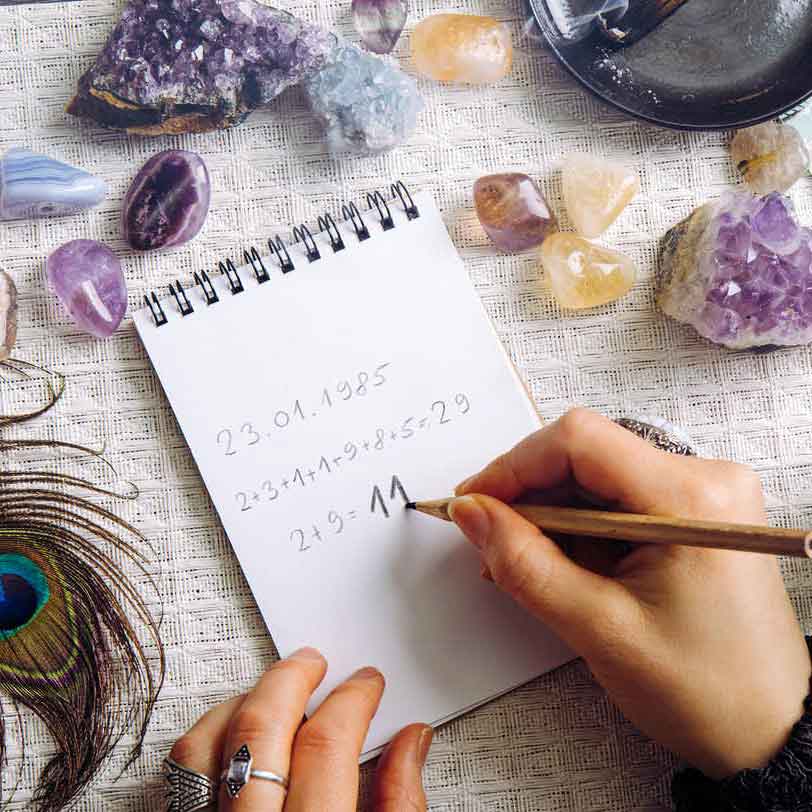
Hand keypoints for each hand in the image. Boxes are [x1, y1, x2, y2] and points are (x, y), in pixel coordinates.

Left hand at [167, 649, 431, 809]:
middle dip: (290, 679)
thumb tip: (411, 742)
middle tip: (314, 662)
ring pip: (203, 746)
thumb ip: (400, 807)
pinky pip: (178, 776)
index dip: (352, 700)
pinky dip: (205, 740)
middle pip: (258, 728)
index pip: (326, 745)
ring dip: (240, 702)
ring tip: (270, 689)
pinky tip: (230, 732)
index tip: (365, 684)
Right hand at [450, 408, 809, 778]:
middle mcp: (704, 480)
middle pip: (585, 454)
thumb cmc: (708, 691)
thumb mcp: (599, 628)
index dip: (514, 466)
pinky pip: (615, 498)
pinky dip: (578, 528)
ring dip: (550, 516)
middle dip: (529, 495)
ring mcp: (700, 495)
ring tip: (526, 565)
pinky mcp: (691, 513)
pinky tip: (562, 565)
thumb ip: (525, 564)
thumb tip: (474, 513)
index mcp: (692, 499)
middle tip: (492, 540)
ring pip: (594, 477)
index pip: (580, 440)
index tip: (476, 501)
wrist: (768, 729)